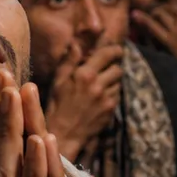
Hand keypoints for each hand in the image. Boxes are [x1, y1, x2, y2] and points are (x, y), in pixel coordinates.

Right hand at [44, 43, 124, 158]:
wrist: (63, 133)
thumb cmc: (57, 105)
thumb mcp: (58, 80)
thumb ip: (70, 60)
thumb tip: (76, 43)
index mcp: (84, 74)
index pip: (108, 54)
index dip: (114, 49)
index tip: (115, 49)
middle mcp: (98, 85)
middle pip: (118, 68)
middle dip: (113, 67)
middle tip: (107, 69)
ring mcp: (106, 98)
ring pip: (119, 83)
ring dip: (113, 81)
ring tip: (101, 85)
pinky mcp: (111, 110)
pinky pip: (117, 96)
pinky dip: (112, 94)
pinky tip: (101, 98)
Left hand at [131, 0, 176, 87]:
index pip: (175, 1)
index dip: (167, 0)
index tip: (161, 0)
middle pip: (166, 7)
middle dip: (159, 6)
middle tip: (153, 9)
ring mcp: (175, 29)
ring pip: (159, 14)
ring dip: (152, 12)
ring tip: (147, 13)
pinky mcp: (168, 40)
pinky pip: (153, 27)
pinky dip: (144, 19)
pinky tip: (135, 15)